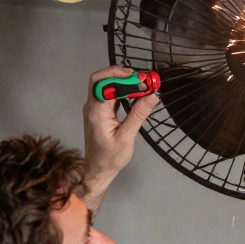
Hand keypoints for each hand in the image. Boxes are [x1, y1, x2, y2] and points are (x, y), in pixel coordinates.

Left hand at [83, 66, 157, 183]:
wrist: (98, 169)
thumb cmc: (110, 157)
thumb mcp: (127, 137)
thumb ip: (138, 114)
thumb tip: (152, 96)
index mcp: (97, 111)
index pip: (104, 83)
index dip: (123, 76)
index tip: (142, 80)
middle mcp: (92, 106)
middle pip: (101, 79)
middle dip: (121, 74)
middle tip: (143, 79)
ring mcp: (94, 108)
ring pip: (104, 85)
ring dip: (123, 81)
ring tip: (142, 85)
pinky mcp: (99, 111)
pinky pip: (108, 94)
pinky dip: (122, 90)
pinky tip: (135, 94)